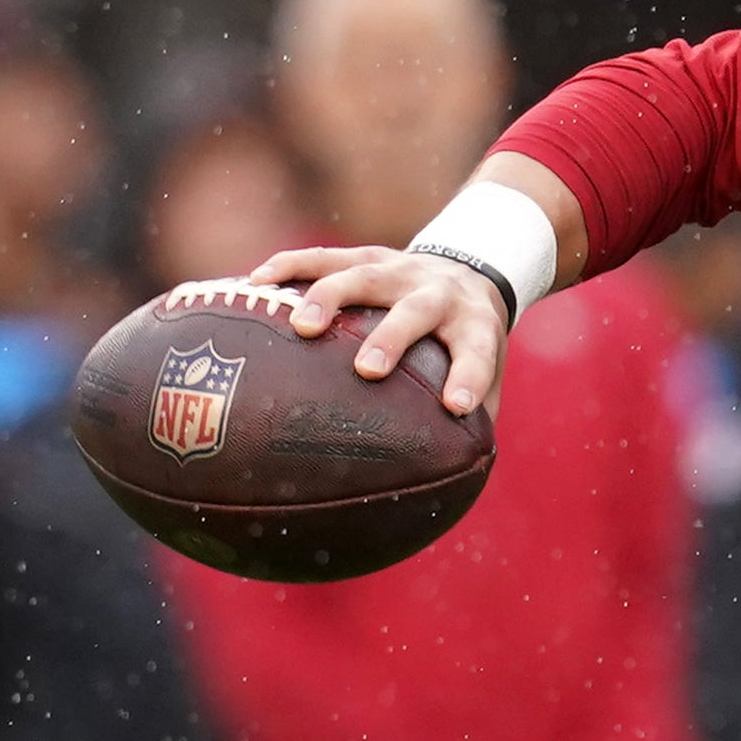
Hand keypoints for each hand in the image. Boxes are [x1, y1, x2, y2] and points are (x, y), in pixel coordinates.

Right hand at [249, 246, 508, 416]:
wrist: (471, 271)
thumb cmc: (466, 343)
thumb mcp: (485, 372)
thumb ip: (473, 422)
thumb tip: (450, 486)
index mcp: (473, 326)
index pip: (476, 352)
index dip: (469, 377)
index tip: (456, 407)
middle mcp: (439, 293)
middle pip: (415, 311)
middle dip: (391, 338)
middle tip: (367, 370)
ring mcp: (401, 269)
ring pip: (365, 276)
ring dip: (332, 297)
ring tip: (300, 327)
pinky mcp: (367, 254)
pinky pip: (324, 256)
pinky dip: (290, 266)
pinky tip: (255, 284)